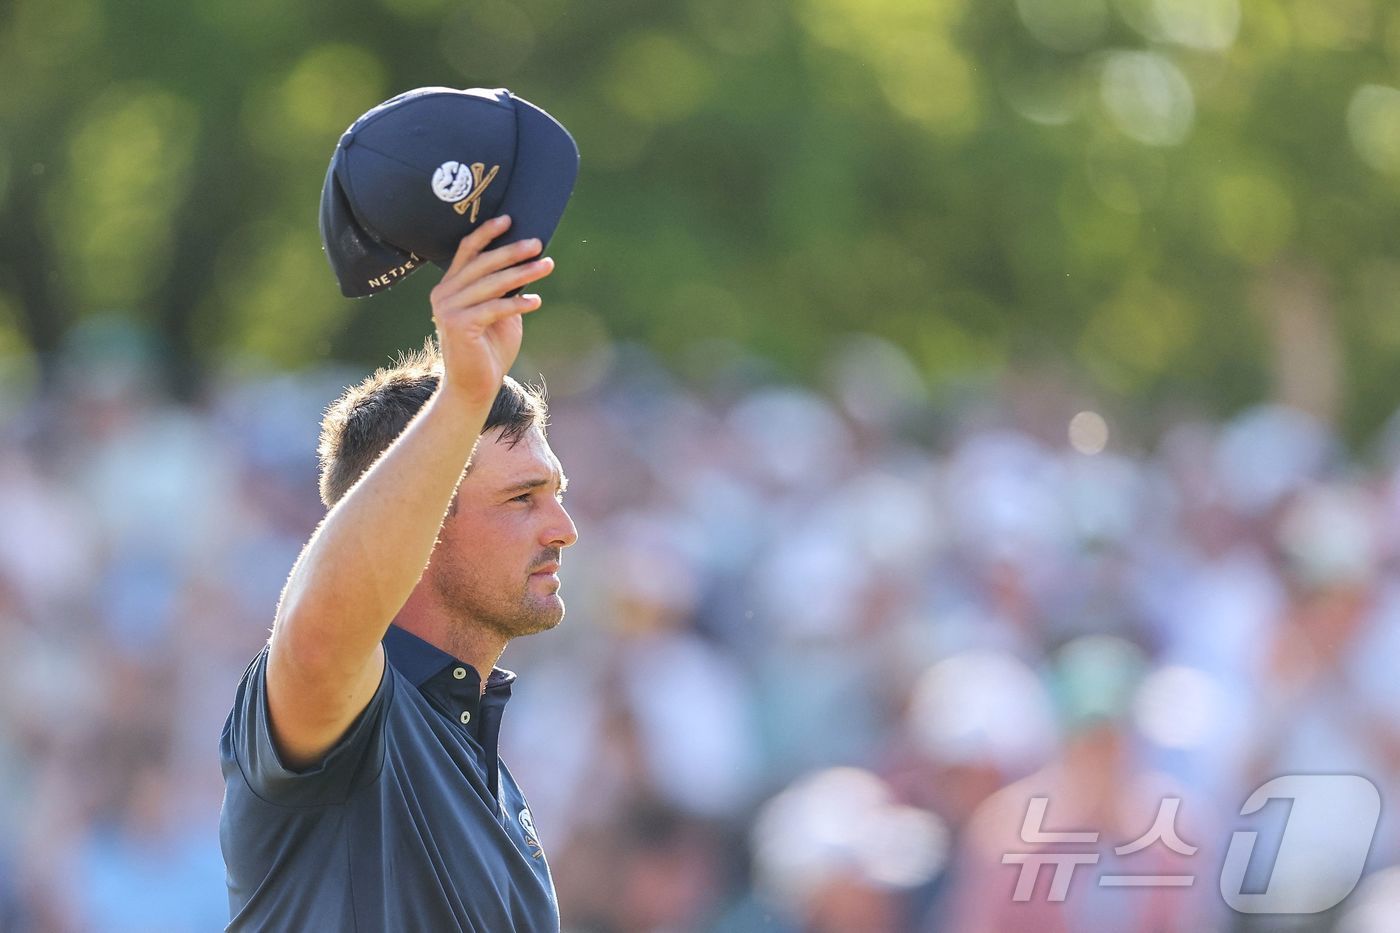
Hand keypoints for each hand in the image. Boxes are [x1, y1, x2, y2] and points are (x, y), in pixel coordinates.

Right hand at [428, 215, 554, 405]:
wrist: (474, 386)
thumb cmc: (488, 349)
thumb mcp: (498, 312)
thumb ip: (504, 289)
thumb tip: (527, 261)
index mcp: (449, 287)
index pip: (467, 251)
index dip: (487, 233)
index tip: (509, 220)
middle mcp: (443, 294)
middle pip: (482, 264)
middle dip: (512, 251)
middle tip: (538, 244)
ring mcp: (448, 309)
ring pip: (491, 284)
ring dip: (523, 273)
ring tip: (546, 266)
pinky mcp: (459, 325)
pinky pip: (494, 308)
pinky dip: (518, 303)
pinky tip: (536, 300)